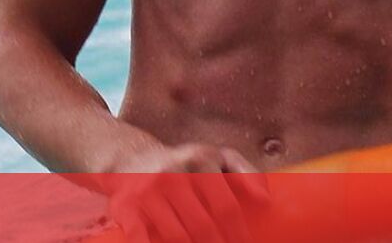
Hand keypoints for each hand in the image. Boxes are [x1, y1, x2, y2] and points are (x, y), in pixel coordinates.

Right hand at [99, 142, 270, 242]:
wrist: (131, 159)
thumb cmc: (184, 163)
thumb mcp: (216, 156)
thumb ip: (245, 171)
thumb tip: (265, 200)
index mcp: (199, 160)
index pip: (225, 206)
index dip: (238, 232)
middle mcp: (173, 173)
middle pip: (202, 226)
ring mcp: (148, 191)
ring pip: (177, 236)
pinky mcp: (126, 207)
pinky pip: (142, 239)